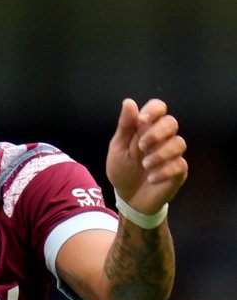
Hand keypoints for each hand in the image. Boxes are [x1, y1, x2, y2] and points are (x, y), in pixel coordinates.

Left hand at [106, 98, 187, 213]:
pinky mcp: (179, 171)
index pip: (158, 107)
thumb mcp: (118, 148)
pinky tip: (152, 178)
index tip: (141, 121)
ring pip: (179, 143)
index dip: (153, 110)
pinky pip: (180, 164)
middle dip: (157, 132)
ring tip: (145, 165)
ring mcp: (172, 154)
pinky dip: (164, 171)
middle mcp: (162, 138)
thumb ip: (125, 126)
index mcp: (145, 128)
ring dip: (160, 154)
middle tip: (141, 146)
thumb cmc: (122, 170)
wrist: (128, 197)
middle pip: (171, 122)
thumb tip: (129, 102)